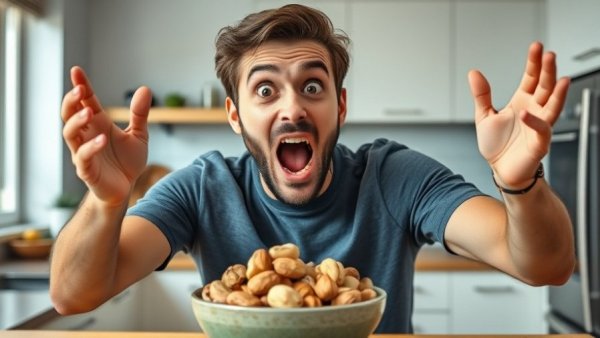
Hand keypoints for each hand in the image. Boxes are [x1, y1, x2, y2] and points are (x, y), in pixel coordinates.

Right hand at [61, 66, 151, 205]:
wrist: (126, 189)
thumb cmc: (127, 162)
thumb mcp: (139, 135)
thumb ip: (139, 114)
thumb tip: (145, 89)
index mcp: (98, 124)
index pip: (85, 101)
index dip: (81, 86)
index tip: (76, 70)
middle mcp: (86, 136)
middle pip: (69, 114)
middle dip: (72, 101)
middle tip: (79, 89)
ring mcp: (83, 152)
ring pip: (69, 134)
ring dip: (77, 121)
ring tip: (89, 112)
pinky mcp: (87, 170)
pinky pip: (83, 157)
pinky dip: (91, 148)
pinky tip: (102, 140)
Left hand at [469, 42, 569, 188]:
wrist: (501, 170)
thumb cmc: (497, 145)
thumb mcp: (484, 116)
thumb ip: (481, 95)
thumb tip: (474, 73)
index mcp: (522, 102)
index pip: (531, 78)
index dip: (534, 63)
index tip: (536, 47)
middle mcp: (534, 111)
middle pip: (545, 87)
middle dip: (548, 71)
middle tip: (549, 55)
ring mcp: (538, 126)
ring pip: (552, 106)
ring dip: (557, 93)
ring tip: (560, 78)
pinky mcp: (539, 143)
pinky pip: (541, 130)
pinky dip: (535, 121)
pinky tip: (527, 112)